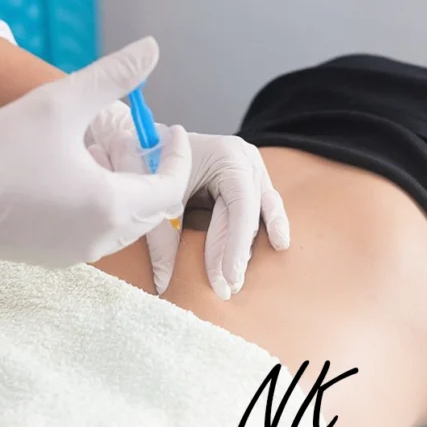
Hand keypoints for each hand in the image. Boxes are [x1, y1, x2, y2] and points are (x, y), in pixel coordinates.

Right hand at [0, 37, 192, 267]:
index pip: (172, 187)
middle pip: (153, 208)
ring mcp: (75, 254)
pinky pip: (96, 234)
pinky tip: (73, 174)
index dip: (178, 156)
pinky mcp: (51, 258)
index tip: (170, 129)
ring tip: (99, 151)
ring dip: (127, 188)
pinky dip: (101, 206)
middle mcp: (99, 240)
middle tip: (128, 136)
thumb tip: (152, 46)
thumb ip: (112, 75)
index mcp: (109, 206)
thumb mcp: (59, 102)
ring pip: (126, 224)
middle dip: (152, 170)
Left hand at [89, 111, 289, 299]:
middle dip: (236, 254)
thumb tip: (164, 282)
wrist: (151, 138)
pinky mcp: (250, 180)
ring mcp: (253, 168)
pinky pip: (261, 209)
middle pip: (249, 215)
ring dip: (248, 247)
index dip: (236, 245)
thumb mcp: (158, 198)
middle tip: (226, 288)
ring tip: (236, 280)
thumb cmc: (153, 160)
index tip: (228, 277)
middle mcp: (246, 160)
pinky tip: (275, 245)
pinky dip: (261, 230)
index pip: (240, 207)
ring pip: (260, 214)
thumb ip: (162, 239)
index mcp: (228, 156)